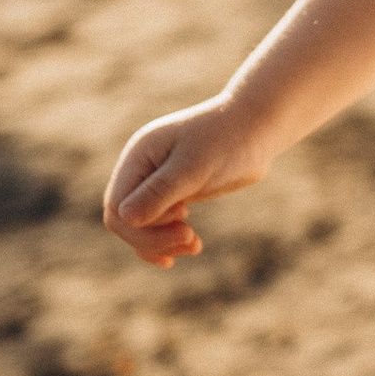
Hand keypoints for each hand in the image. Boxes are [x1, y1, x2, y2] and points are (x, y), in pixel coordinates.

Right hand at [102, 96, 273, 268]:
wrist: (256, 128)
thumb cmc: (227, 141)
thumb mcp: (194, 166)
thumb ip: (159, 192)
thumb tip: (124, 218)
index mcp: (138, 157)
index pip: (117, 207)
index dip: (142, 229)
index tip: (184, 224)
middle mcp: (142, 169)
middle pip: (125, 220)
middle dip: (154, 238)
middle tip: (192, 239)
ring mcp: (157, 181)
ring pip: (142, 225)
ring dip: (163, 242)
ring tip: (195, 245)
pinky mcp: (175, 192)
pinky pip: (158, 224)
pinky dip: (167, 240)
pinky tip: (188, 247)